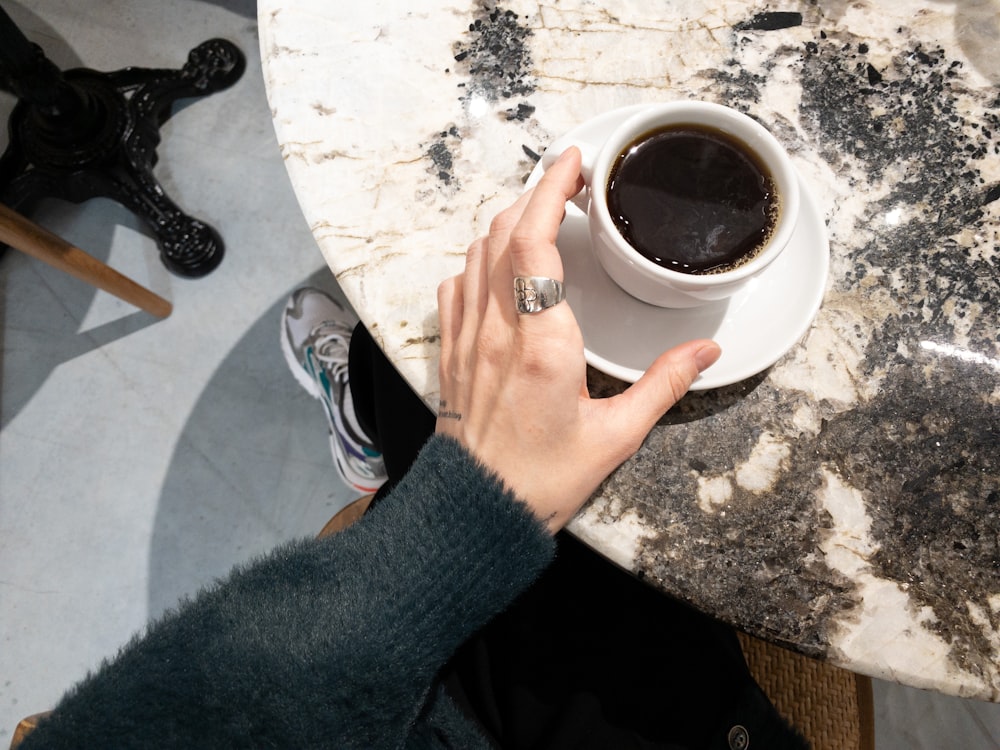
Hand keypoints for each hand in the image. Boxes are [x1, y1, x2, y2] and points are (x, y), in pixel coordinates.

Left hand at [435, 147, 720, 532]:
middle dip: (534, 195)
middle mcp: (496, 332)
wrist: (478, 511)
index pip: (534, 243)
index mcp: (541, 346)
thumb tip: (705, 352)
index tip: (572, 164)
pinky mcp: (453, 353)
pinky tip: (498, 268)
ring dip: (507, 224)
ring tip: (541, 216)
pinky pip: (455, 287)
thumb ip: (663, 385)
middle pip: (501, 234)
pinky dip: (478, 261)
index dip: (550, 190)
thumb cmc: (541, 480)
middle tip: (569, 183)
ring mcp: (468, 340)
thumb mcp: (617, 436)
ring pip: (475, 255)